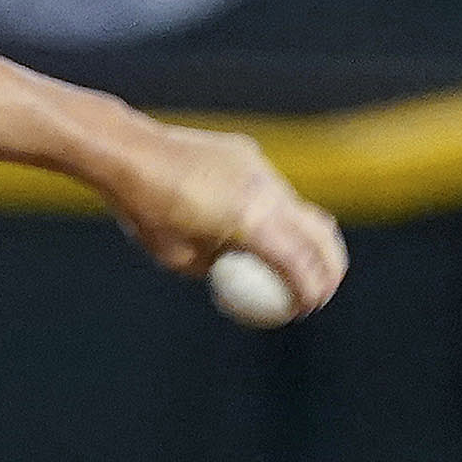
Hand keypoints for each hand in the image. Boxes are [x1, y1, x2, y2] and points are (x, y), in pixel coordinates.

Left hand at [102, 124, 347, 319]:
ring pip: (299, 208)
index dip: (311, 290)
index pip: (299, 262)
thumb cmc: (147, 213)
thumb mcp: (181, 259)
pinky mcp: (249, 155)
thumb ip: (221, 267)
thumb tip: (243, 280)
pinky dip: (277, 215)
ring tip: (298, 265)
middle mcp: (265, 190)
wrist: (131, 153)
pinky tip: (257, 230)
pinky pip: (273, 189)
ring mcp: (260, 168)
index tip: (307, 309)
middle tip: (322, 292)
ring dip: (306, 239)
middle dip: (330, 266)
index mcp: (250, 220)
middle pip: (319, 232)